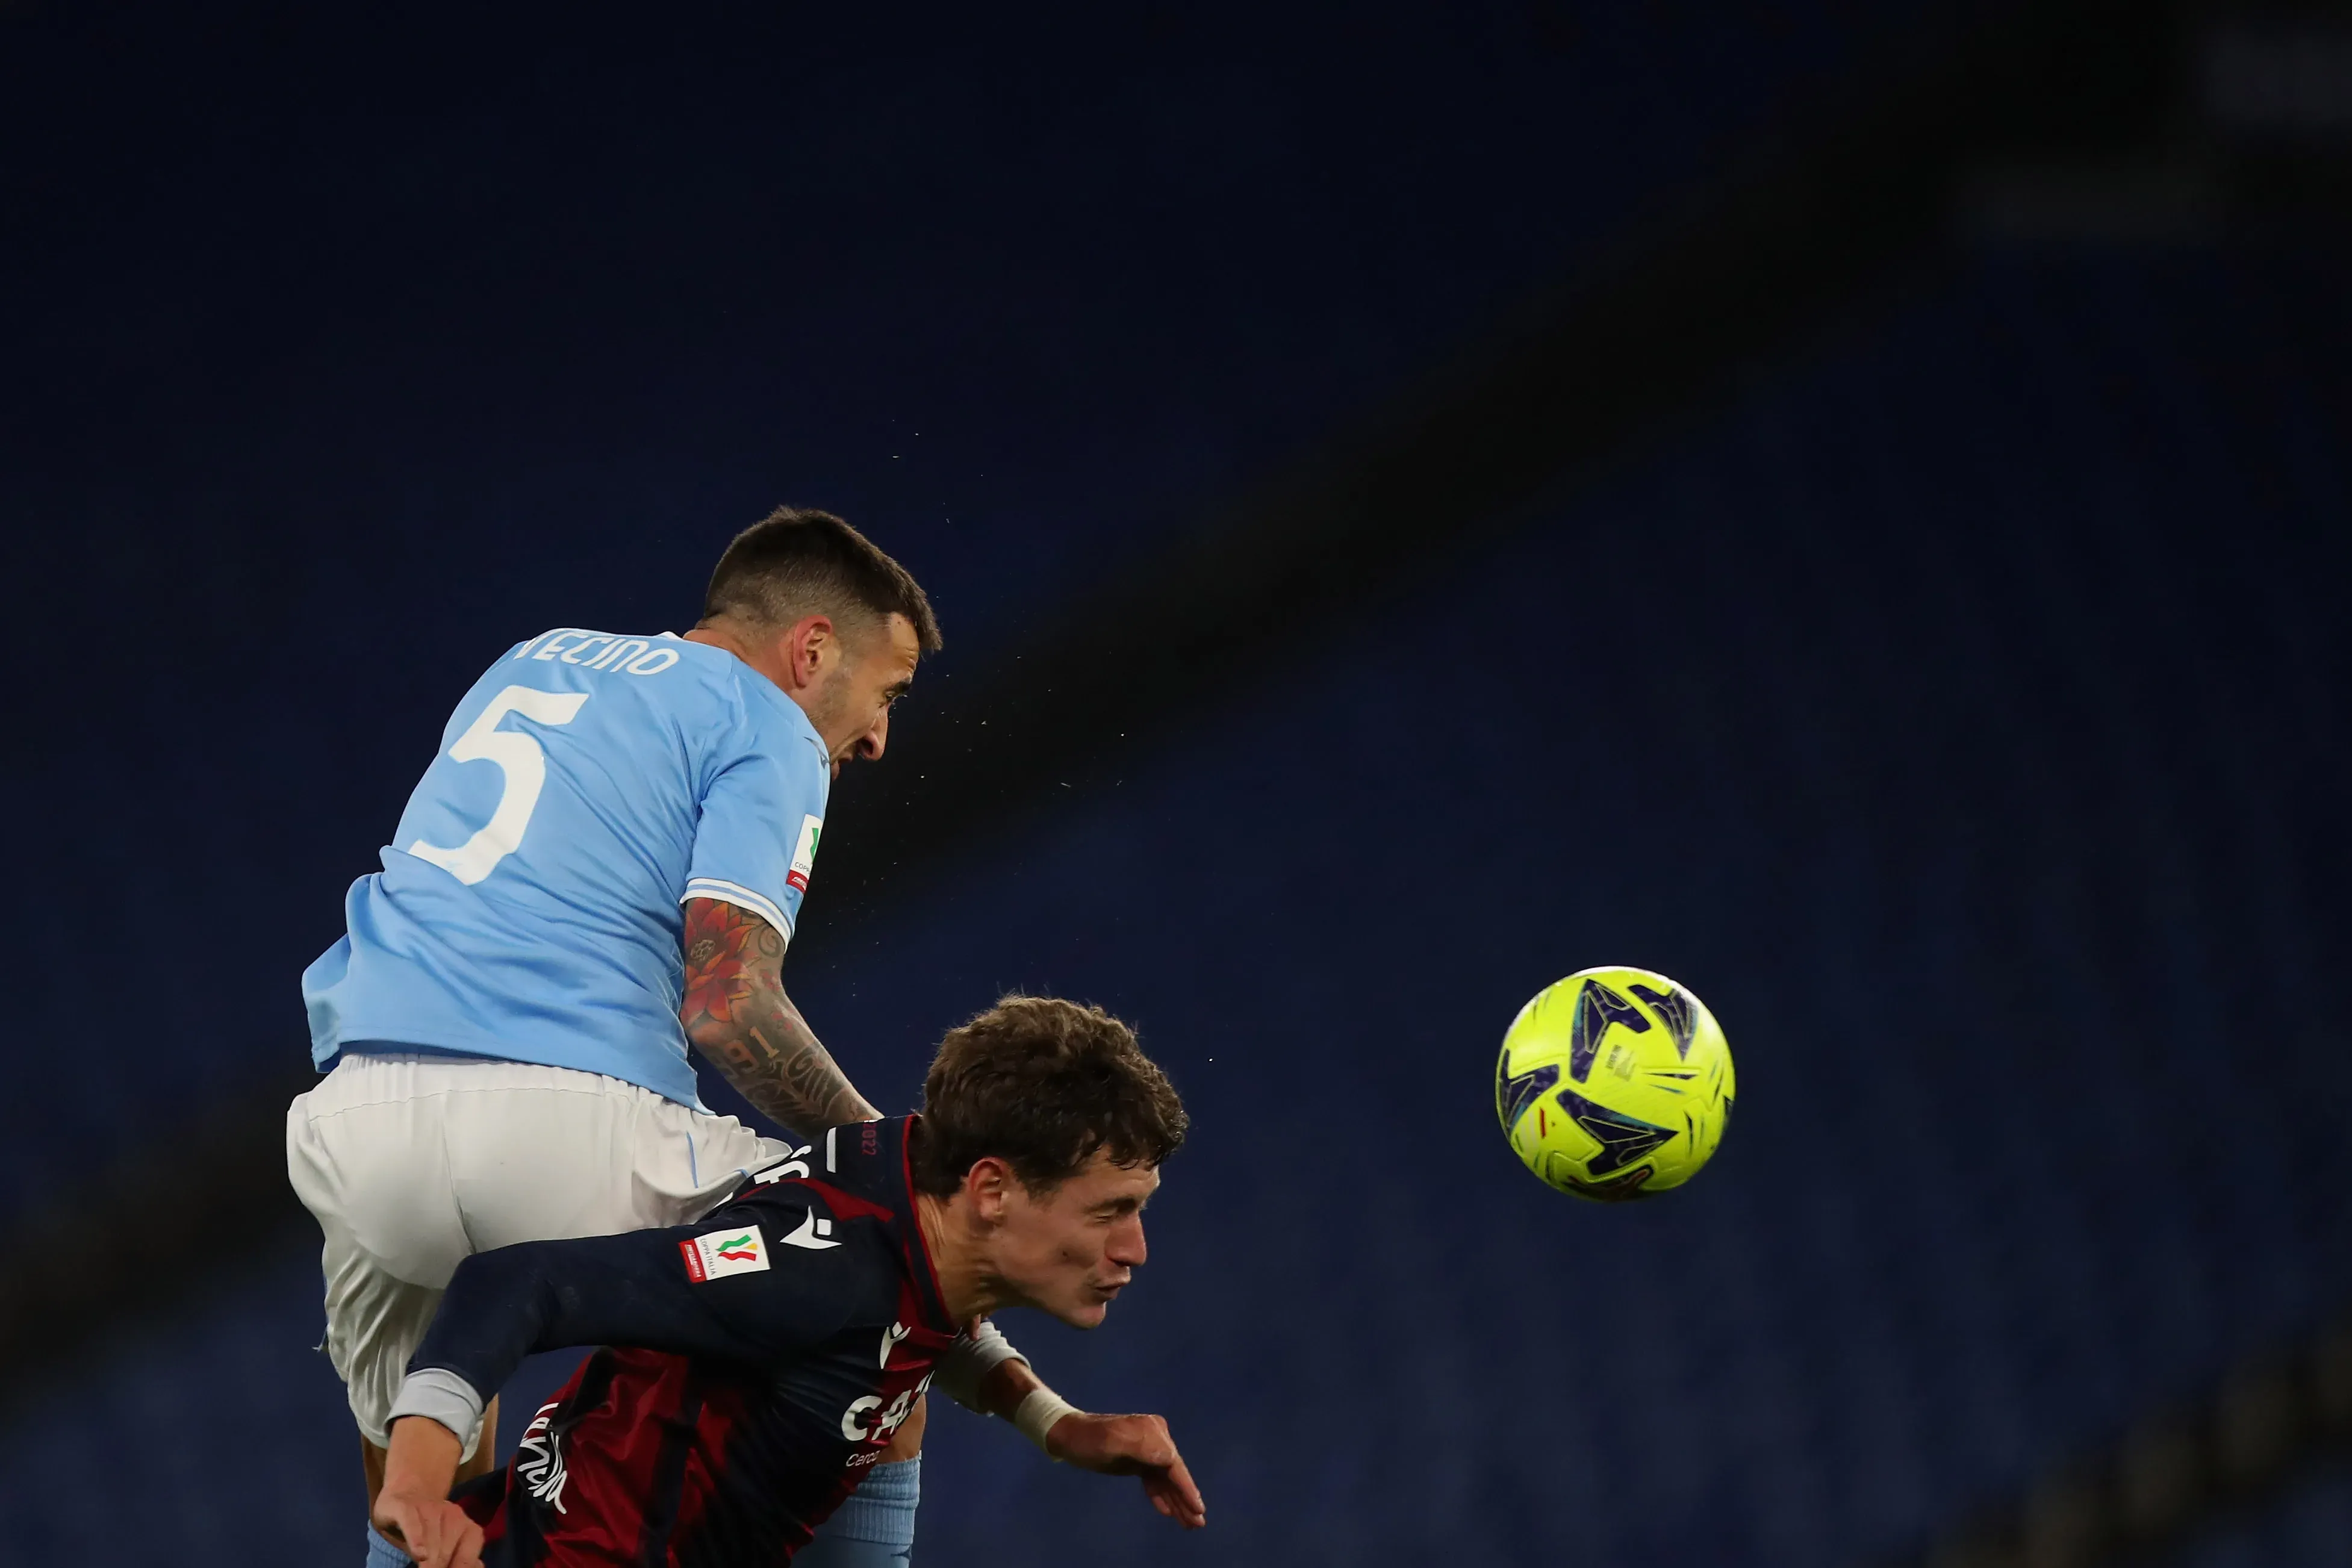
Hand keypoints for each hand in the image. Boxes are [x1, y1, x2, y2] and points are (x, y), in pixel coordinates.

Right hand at [372, 1488, 484, 1567]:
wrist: (406, 1492)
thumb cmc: (426, 1528)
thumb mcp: (445, 1543)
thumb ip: (460, 1556)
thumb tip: (477, 1566)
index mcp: (466, 1527)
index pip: (468, 1554)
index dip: (461, 1567)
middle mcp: (452, 1515)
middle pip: (448, 1548)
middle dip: (441, 1566)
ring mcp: (429, 1508)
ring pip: (432, 1538)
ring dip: (430, 1559)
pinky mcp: (405, 1506)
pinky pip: (413, 1523)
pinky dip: (416, 1539)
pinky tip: (419, 1554)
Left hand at [1044, 1412, 1205, 1529]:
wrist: (1069, 1436)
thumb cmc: (1089, 1440)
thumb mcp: (1112, 1441)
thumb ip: (1141, 1447)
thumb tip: (1170, 1458)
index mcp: (1152, 1431)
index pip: (1174, 1464)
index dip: (1187, 1487)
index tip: (1198, 1508)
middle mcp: (1155, 1438)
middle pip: (1174, 1473)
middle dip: (1186, 1498)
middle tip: (1198, 1523)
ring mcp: (1148, 1449)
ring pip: (1166, 1479)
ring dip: (1177, 1501)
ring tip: (1189, 1524)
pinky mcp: (1139, 1459)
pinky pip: (1154, 1480)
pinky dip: (1160, 1495)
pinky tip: (1167, 1511)